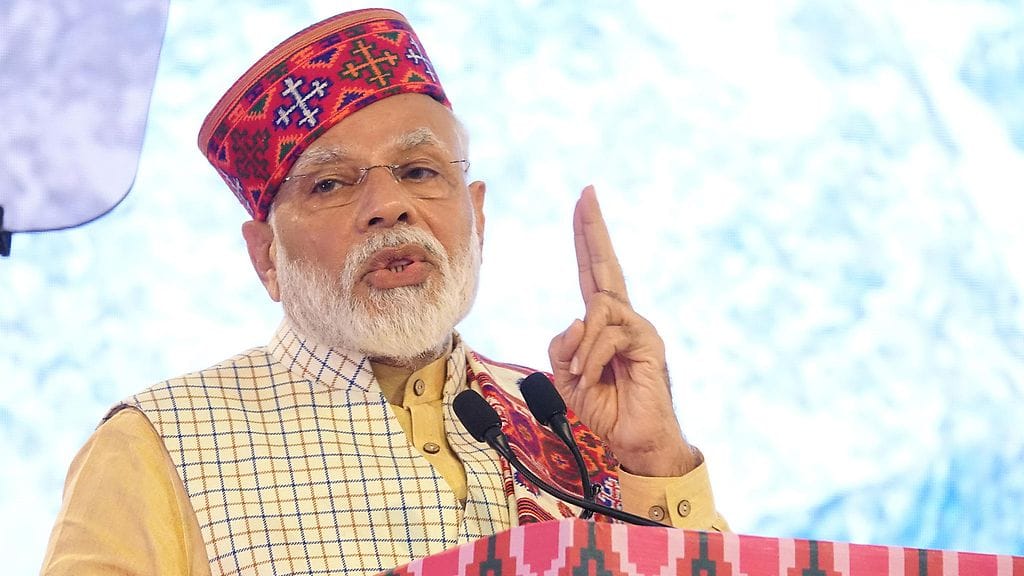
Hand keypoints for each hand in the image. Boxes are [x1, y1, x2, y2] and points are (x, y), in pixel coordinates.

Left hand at [548, 186, 698, 476]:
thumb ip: (562, 345)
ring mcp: (639, 328)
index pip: (591, 273)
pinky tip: (591, 378)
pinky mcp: (648, 342)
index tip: (582, 204)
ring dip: (581, 347)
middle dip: (592, 229)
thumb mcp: (566, 376)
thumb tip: (577, 317)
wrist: (635, 441)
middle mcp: (623, 318)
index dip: (585, 239)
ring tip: (582, 377)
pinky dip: (591, 358)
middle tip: (586, 194)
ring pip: (597, 311)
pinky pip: (607, 335)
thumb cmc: (606, 408)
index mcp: (603, 324)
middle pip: (605, 266)